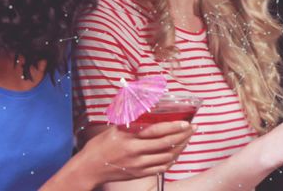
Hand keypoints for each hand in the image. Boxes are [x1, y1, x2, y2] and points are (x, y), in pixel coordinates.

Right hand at [80, 121, 194, 185]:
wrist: (89, 169)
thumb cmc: (100, 146)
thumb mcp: (114, 128)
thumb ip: (131, 120)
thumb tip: (145, 107)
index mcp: (130, 139)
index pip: (158, 132)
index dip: (174, 127)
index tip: (186, 122)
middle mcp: (137, 153)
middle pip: (167, 144)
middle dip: (184, 136)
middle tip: (193, 128)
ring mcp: (139, 166)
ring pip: (168, 157)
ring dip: (181, 147)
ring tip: (188, 139)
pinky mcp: (140, 174)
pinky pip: (161, 168)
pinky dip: (172, 160)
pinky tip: (177, 154)